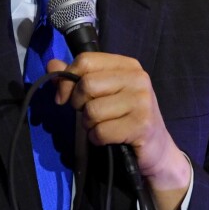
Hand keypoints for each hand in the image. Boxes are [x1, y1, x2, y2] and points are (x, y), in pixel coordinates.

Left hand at [48, 53, 190, 209]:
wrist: (156, 148)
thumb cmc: (124, 116)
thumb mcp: (101, 92)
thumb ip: (75, 77)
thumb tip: (52, 65)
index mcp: (127, 65)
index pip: (85, 60)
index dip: (67, 79)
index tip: (64, 96)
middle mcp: (138, 78)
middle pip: (86, 84)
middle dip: (78, 104)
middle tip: (90, 114)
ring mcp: (142, 101)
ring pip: (92, 110)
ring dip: (89, 124)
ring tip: (103, 126)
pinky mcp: (142, 125)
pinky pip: (101, 131)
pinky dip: (97, 138)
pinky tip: (109, 138)